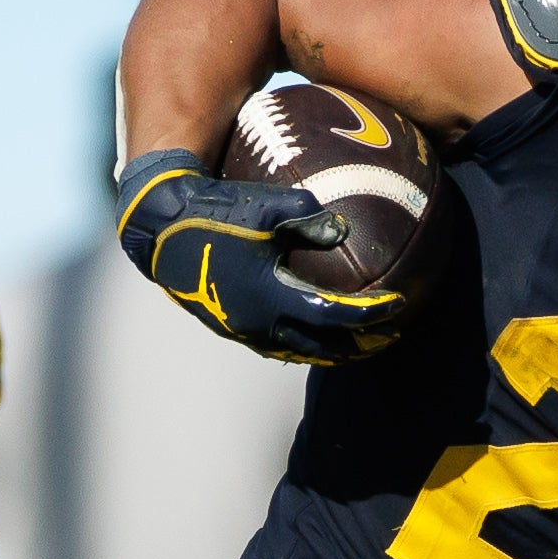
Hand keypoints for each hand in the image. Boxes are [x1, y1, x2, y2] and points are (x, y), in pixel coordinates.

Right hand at [113, 149, 406, 364]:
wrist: (158, 227)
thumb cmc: (213, 211)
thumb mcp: (264, 208)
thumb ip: (306, 217)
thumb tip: (345, 229)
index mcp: (272, 298)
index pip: (336, 315)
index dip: (371, 313)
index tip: (400, 304)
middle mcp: (258, 323)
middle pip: (322, 347)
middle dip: (358, 346)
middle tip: (387, 337)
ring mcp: (241, 328)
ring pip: (297, 350)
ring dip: (329, 349)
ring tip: (354, 343)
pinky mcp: (228, 323)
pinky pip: (274, 343)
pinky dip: (300, 341)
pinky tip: (309, 330)